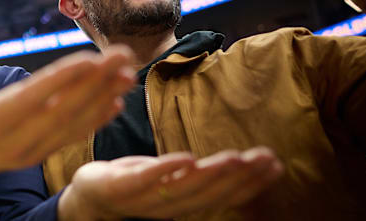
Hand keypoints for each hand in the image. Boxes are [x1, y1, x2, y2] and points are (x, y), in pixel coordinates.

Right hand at [0, 40, 135, 186]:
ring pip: (74, 122)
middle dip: (96, 82)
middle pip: (63, 108)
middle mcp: (18, 139)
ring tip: (128, 74)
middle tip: (123, 56)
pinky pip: (73, 135)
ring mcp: (33, 149)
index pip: (33, 97)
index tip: (90, 58)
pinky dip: (96, 118)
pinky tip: (116, 100)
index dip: (62, 79)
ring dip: (104, 97)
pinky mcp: (42, 152)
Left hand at [59, 147, 282, 219]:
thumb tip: (243, 163)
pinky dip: (164, 171)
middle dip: (237, 178)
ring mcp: (142, 199)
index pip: (222, 195)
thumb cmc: (137, 183)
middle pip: (207, 193)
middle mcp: (167, 206)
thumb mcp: (175, 179)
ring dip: (209, 175)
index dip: (250, 183)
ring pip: (180, 189)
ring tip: (233, 158)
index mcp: (184, 204)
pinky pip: (143, 181)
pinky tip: (184, 159)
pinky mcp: (117, 187)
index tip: (275, 164)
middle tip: (263, 159)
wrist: (90, 194)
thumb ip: (204, 175)